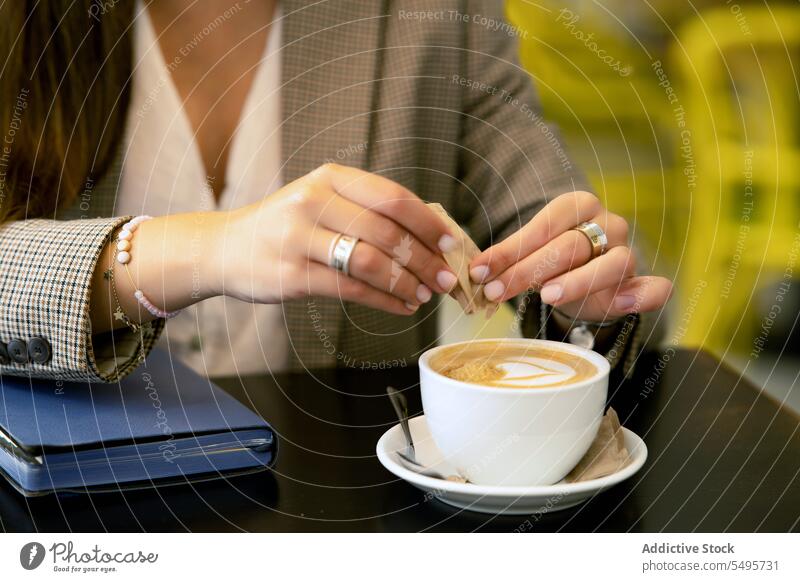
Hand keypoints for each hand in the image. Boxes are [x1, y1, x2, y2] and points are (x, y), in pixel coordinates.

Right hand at [212, 163, 458, 314]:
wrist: (225, 248)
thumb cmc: (285, 225)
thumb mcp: (320, 200)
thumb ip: (366, 209)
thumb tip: (429, 231)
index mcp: (329, 179)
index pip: (392, 197)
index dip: (428, 223)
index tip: (450, 243)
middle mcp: (313, 202)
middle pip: (386, 232)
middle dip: (424, 259)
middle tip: (445, 278)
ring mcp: (299, 239)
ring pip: (370, 263)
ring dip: (407, 283)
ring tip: (425, 295)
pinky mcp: (291, 275)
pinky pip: (350, 290)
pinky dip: (384, 301)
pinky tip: (402, 307)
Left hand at [468, 191, 671, 321]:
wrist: (588, 281)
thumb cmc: (554, 262)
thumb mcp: (530, 254)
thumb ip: (509, 258)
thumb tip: (476, 273)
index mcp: (578, 206)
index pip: (544, 224)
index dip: (511, 248)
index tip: (480, 271)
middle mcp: (607, 224)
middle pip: (570, 246)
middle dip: (529, 270)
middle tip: (497, 291)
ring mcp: (628, 253)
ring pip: (613, 263)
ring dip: (578, 281)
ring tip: (548, 296)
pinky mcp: (643, 283)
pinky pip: (655, 288)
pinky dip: (642, 295)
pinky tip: (620, 304)